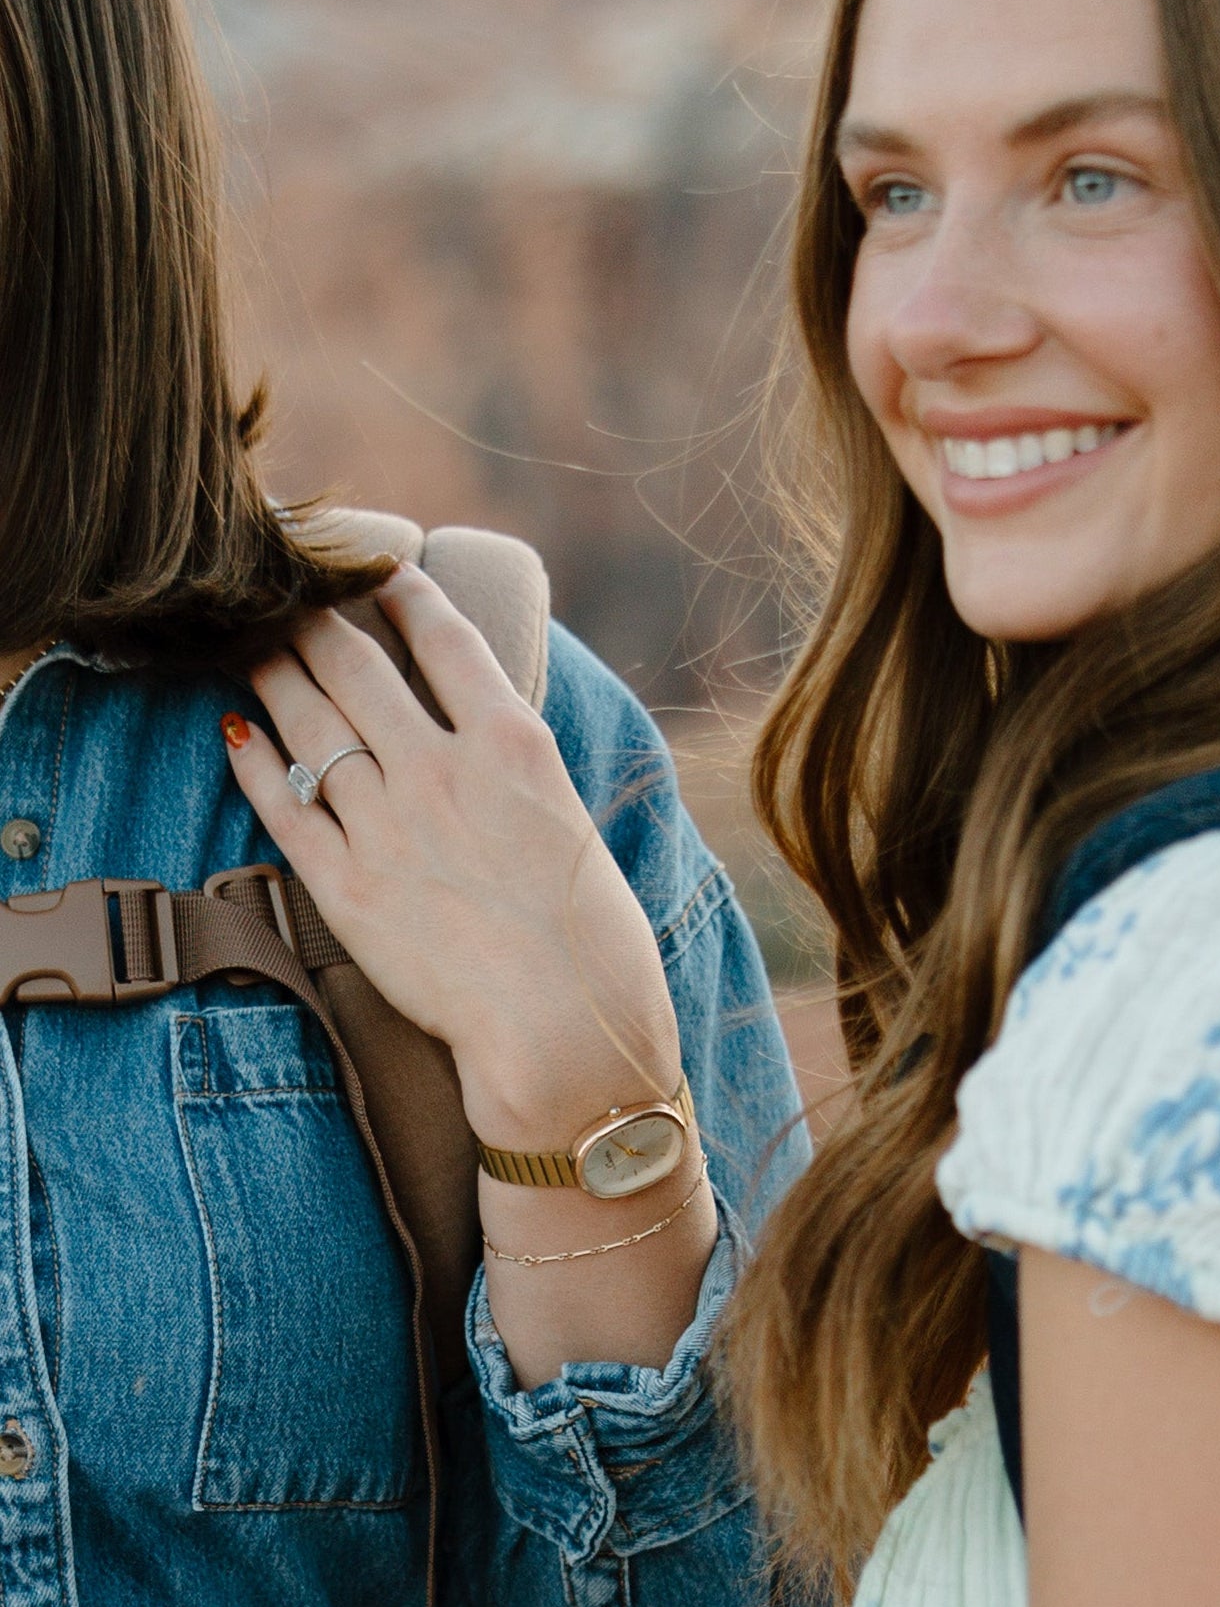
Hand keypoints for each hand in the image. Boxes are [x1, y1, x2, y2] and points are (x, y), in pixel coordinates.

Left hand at [222, 565, 682, 1148]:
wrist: (562, 1035)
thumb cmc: (595, 946)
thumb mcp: (576, 828)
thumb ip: (521, 776)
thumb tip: (488, 746)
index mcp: (513, 746)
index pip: (442, 636)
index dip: (400, 591)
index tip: (377, 570)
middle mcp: (441, 769)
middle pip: (354, 664)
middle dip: (312, 620)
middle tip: (285, 599)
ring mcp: (387, 825)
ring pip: (307, 722)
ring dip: (273, 675)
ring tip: (254, 650)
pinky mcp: (345, 886)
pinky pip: (282, 802)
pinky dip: (254, 758)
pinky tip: (237, 731)